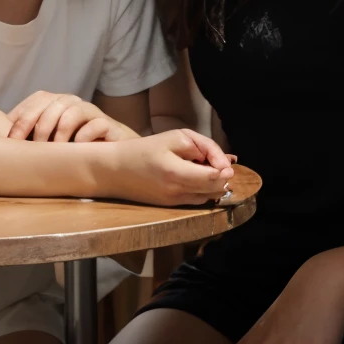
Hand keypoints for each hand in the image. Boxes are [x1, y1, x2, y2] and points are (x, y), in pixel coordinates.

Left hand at [6, 91, 135, 143]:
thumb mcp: (44, 138)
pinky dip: (85, 137)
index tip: (11, 142)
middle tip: (34, 149)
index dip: (21, 121)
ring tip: (56, 150)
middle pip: (51, 105)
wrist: (108, 148)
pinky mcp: (107, 124)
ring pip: (72, 112)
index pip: (35, 102)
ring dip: (60, 133)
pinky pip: (96, 125)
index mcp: (53, 102)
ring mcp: (90, 111)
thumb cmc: (69, 144)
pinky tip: (78, 149)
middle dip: (39, 128)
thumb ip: (25, 135)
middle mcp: (71, 102)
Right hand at [110, 128, 233, 207]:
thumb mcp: (173, 137)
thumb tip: (220, 161)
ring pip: (207, 198)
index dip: (224, 170)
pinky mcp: (170, 206)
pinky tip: (200, 178)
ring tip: (211, 169)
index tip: (229, 162)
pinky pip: (195, 200)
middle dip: (222, 178)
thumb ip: (200, 147)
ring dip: (215, 186)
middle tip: (224, 165)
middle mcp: (177, 192)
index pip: (212, 177)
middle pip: (213, 190)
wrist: (114, 170)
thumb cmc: (143, 149)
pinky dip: (203, 191)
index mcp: (176, 173)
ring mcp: (173, 202)